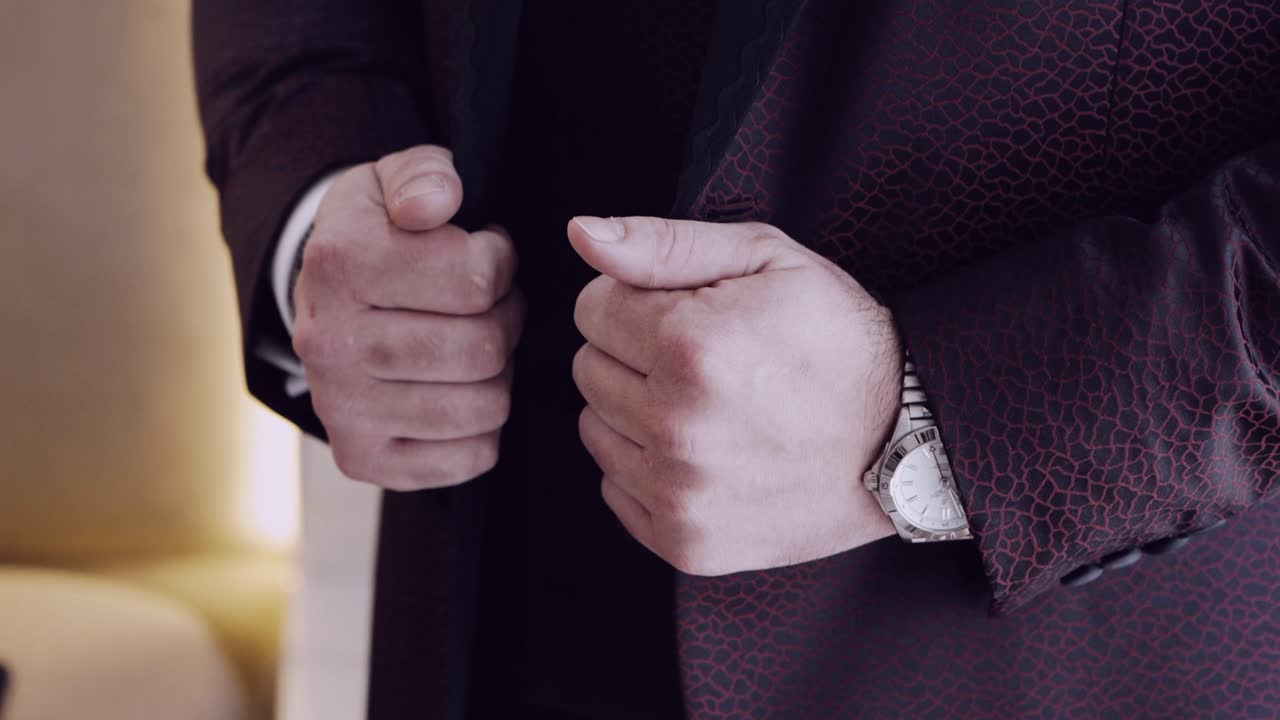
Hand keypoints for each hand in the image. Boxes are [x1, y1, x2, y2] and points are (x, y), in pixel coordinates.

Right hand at [292, 146, 522, 489]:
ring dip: (499, 375)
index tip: (484, 256)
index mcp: (339, 263)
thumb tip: (434, 205)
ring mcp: (341, 408)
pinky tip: (461, 392)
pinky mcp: (361, 458)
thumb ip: (426, 174)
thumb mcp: (396, 180)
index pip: (477, 279)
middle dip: (506, 321)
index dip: (500, 263)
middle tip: (491, 308)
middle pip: (482, 348)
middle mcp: (329, 341)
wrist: (324, 299)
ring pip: (483, 406)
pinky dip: (484, 429)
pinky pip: (469, 458)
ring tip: (477, 347)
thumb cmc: (381, 236)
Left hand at [569, 216, 898, 574]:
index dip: (637, 300)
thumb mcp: (767, 259)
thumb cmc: (838, 338)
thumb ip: (664, 243)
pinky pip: (614, 489)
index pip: (592, 309)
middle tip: (703, 359)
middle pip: (589, 369)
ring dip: (635, 410)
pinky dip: (646, 468)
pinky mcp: (687, 542)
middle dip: (632, 353)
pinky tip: (703, 452)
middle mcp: (679, 425)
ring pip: (595, 430)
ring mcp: (681, 492)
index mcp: (691, 345)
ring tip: (706, 405)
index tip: (686, 311)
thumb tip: (581, 235)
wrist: (908, 438)